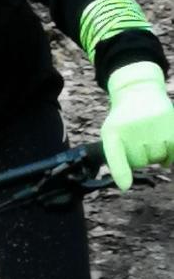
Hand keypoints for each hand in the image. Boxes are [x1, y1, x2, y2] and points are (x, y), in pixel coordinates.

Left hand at [100, 61, 173, 188]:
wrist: (138, 92)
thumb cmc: (124, 120)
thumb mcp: (111, 133)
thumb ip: (116, 158)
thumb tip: (125, 186)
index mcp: (113, 133)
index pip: (116, 156)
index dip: (121, 172)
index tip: (125, 187)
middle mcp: (132, 128)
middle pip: (140, 163)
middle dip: (140, 158)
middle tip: (138, 140)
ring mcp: (152, 125)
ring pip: (157, 158)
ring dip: (156, 155)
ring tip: (149, 138)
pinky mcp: (169, 123)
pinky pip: (172, 152)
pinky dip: (170, 155)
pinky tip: (165, 146)